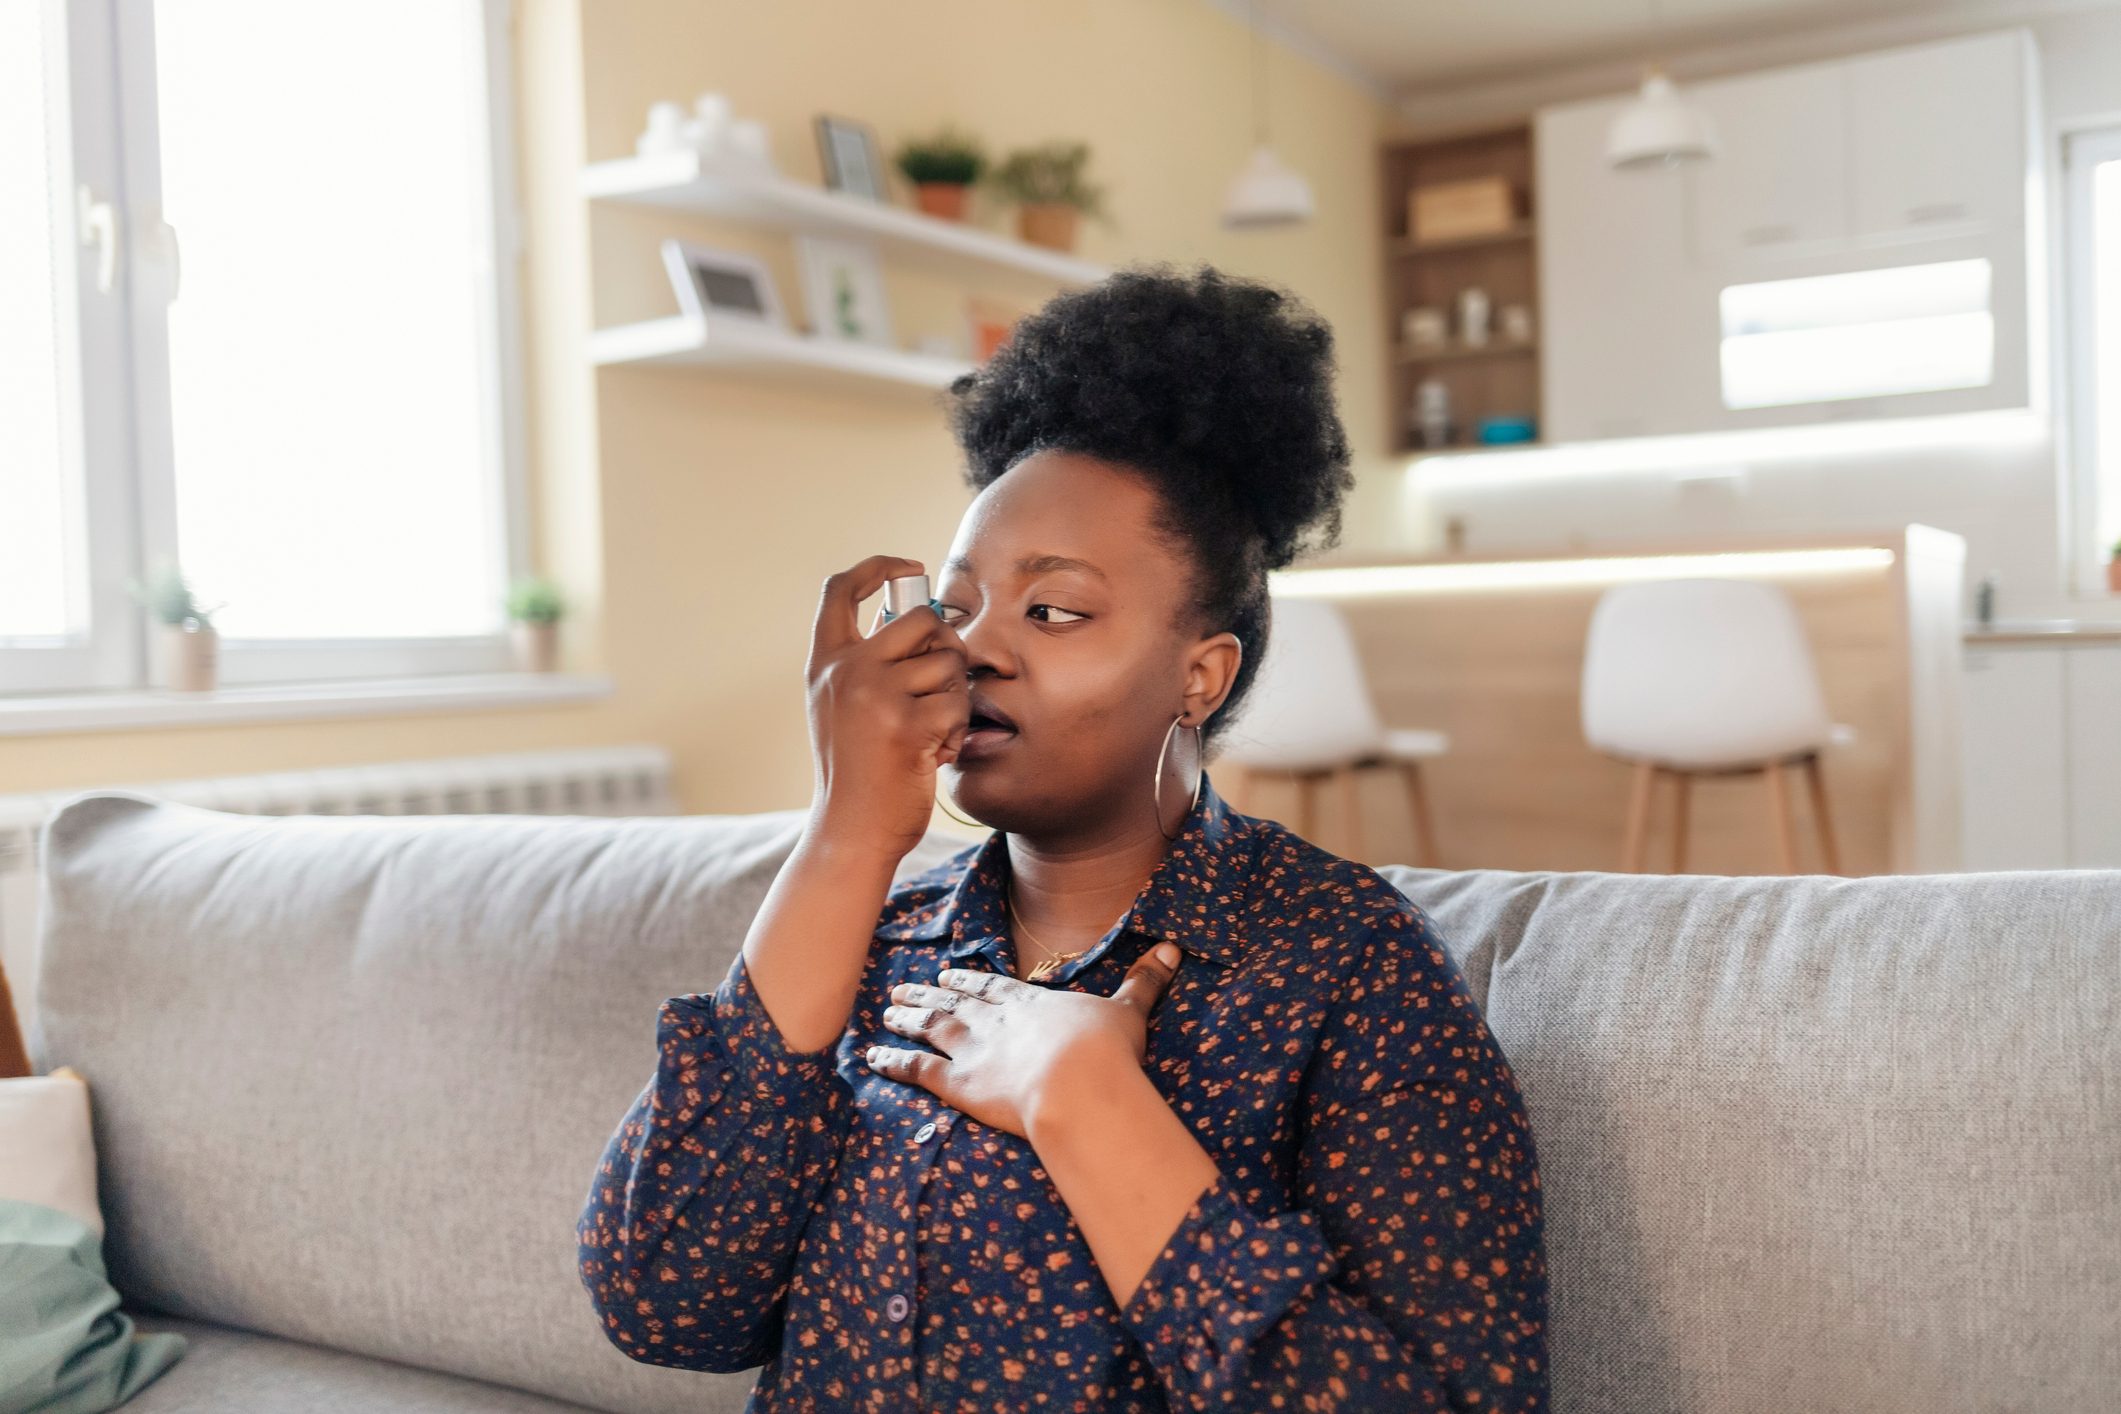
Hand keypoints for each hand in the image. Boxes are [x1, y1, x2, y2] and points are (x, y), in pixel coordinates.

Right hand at [803, 554, 971, 861]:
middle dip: (945, 646)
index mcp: (826, 663)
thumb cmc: (857, 772)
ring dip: (955, 696)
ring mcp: (876, 694)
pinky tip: (935, 754)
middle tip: (941, 684)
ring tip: (932, 730)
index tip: (909, 569)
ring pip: (950, 662)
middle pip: (921, 617)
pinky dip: (956, 731)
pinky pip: (959, 703)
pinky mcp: (908, 723)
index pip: (840, 589)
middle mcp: (846, 670)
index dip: (877, 567)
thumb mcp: (841, 708)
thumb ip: (865, 663)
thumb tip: (911, 616)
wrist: (851, 829)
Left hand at [866, 943, 1184, 1139]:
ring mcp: (973, 1051)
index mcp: (1031, 1003)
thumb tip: (1172, 949)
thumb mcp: (1129, 1012)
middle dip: (930, 995)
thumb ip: (1144, 983)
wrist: (1080, 1085)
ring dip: (908, 1019)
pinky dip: (893, 1062)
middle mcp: (995, 1021)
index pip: (992, 988)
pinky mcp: (959, 1085)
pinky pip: (917, 1071)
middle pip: (955, 1004)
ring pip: (931, 1030)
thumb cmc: (1106, 1052)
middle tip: (904, 986)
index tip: (950, 974)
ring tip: (888, 1011)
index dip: (970, 982)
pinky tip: (871, 1057)